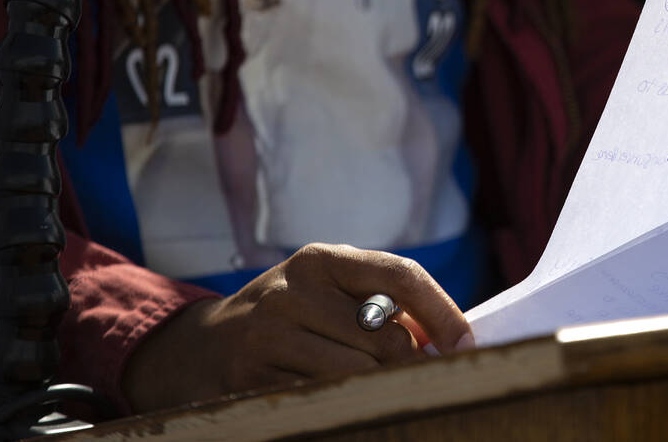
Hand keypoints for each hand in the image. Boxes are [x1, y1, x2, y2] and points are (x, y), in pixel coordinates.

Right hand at [121, 243, 473, 412]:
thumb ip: (381, 304)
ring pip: (359, 375)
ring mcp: (269, 335)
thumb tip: (447, 344)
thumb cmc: (288, 317)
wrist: (198, 348)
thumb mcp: (327, 292)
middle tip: (417, 381)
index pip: (400, 275)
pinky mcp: (252, 381)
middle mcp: (294, 289)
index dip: (442, 312)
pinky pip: (323, 402)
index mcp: (322, 258)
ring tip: (381, 394)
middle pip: (386, 336)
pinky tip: (344, 407)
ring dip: (381, 391)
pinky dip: (345, 409)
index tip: (468, 346)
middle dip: (409, 365)